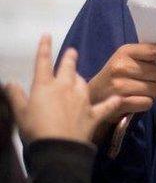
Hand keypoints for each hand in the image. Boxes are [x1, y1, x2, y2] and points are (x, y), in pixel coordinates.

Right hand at [6, 34, 120, 143]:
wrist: (59, 147)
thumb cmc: (36, 129)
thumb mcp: (20, 113)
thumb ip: (15, 96)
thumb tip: (9, 83)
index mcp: (45, 86)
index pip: (43, 62)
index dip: (44, 48)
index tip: (47, 35)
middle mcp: (65, 88)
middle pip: (68, 68)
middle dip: (70, 58)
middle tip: (72, 51)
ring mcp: (82, 100)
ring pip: (83, 82)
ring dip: (81, 79)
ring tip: (79, 77)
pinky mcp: (94, 113)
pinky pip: (106, 106)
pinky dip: (112, 102)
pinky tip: (118, 98)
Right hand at [87, 42, 155, 131]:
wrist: (91, 98)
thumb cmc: (116, 76)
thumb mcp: (126, 61)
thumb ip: (146, 57)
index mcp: (125, 52)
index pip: (154, 50)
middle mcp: (121, 66)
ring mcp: (119, 85)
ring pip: (155, 90)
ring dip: (154, 93)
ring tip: (143, 92)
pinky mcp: (119, 102)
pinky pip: (147, 103)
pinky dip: (146, 103)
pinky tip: (136, 101)